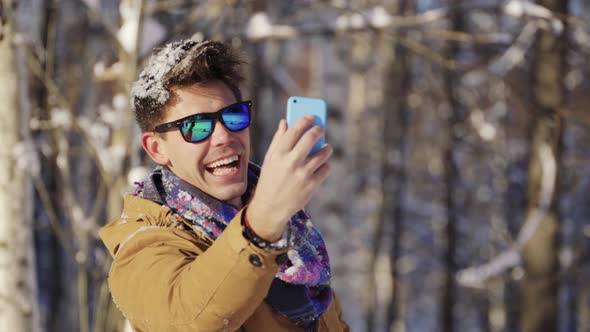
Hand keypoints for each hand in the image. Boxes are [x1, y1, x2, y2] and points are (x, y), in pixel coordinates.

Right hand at [246, 115, 331, 240]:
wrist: (270, 207)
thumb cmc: (270, 180)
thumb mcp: (269, 159)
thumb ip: (278, 140)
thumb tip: (285, 122)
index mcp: (278, 154)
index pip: (295, 130)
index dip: (305, 120)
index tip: (311, 116)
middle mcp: (290, 162)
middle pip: (311, 138)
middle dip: (318, 130)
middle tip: (320, 129)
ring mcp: (302, 174)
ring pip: (323, 153)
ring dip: (326, 148)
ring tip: (326, 147)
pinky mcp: (311, 185)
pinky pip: (325, 168)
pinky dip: (324, 165)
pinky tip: (321, 166)